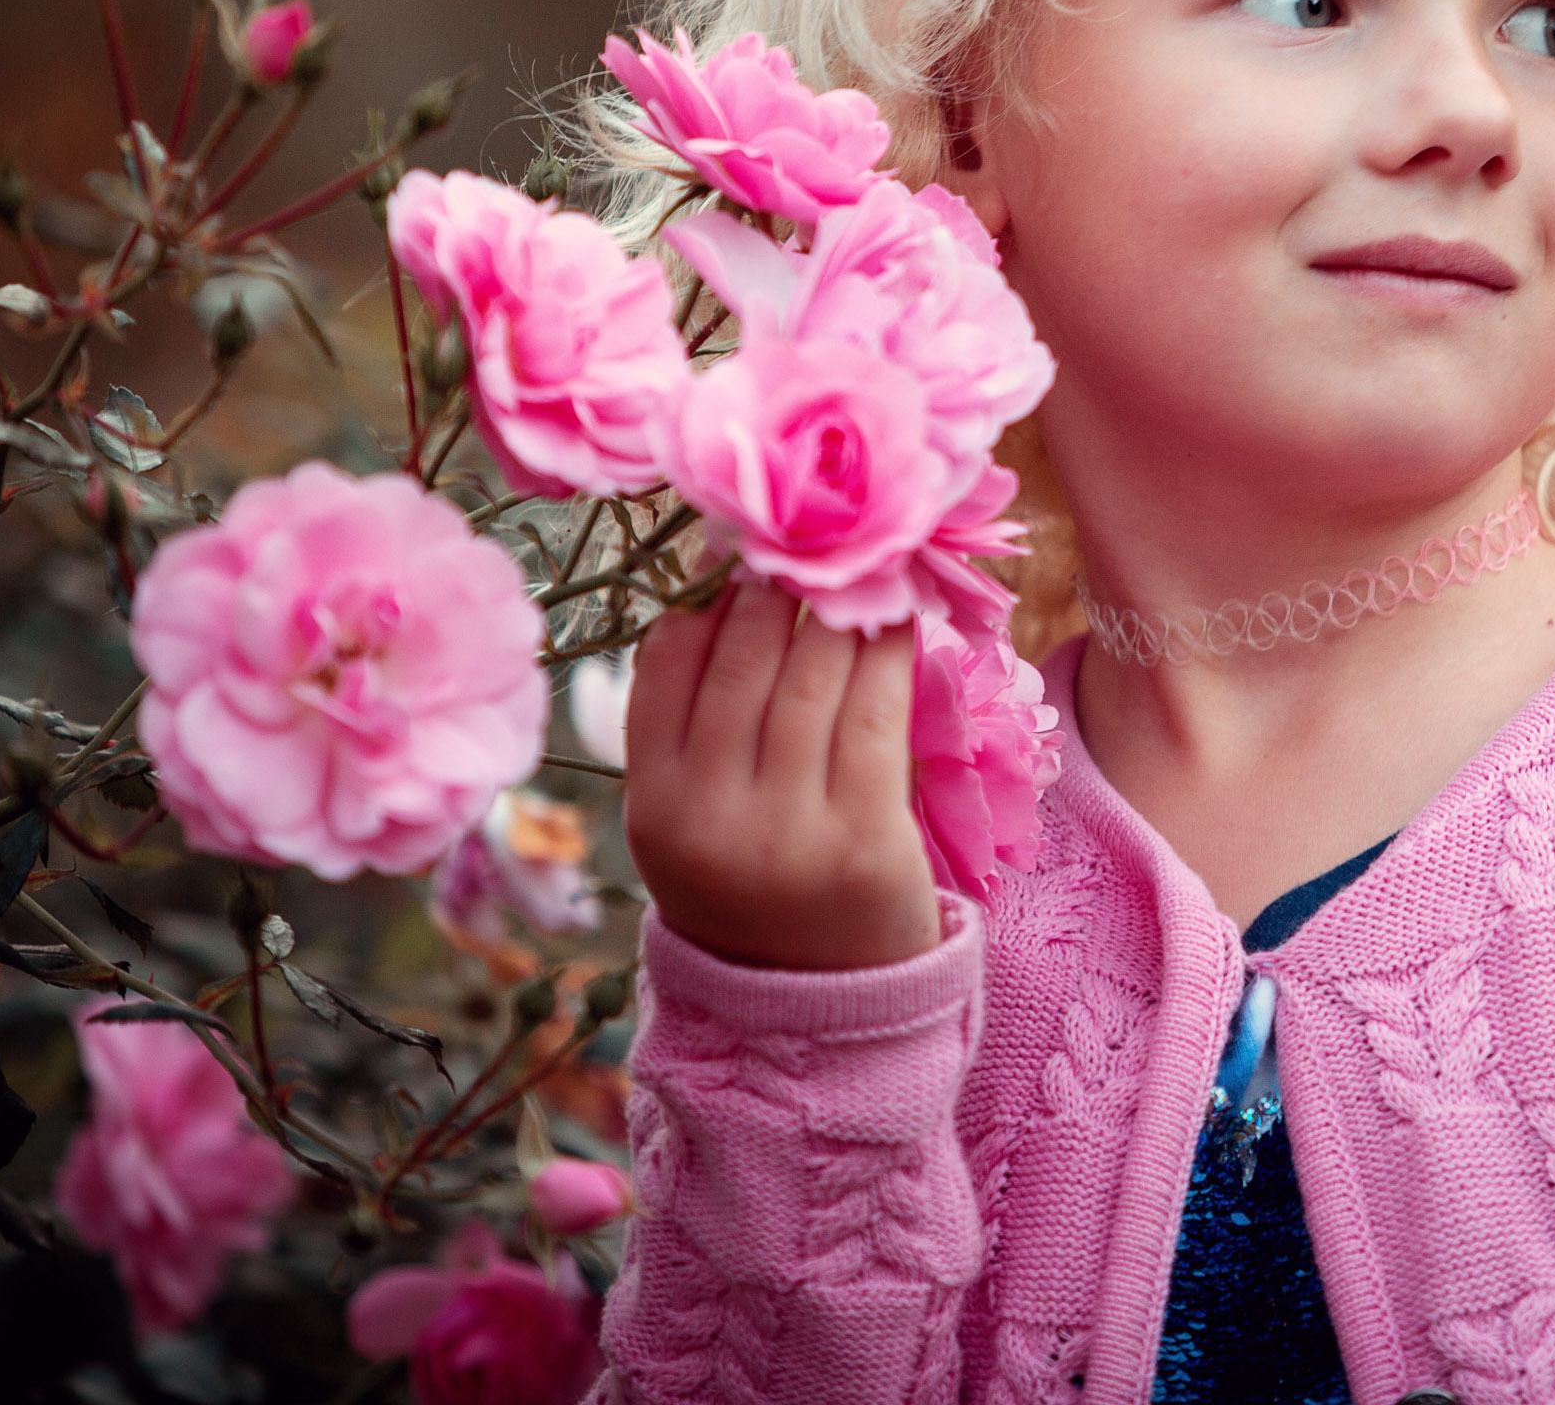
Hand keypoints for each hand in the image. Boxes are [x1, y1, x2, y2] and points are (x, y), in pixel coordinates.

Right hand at [620, 579, 943, 970]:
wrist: (816, 1012)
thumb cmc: (756, 889)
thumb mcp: (691, 821)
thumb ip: (692, 726)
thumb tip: (722, 591)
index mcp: (653, 803)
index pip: (664, 662)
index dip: (708, 595)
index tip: (747, 554)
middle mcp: (708, 814)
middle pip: (741, 659)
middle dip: (778, 588)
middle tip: (813, 542)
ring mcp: (786, 829)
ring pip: (811, 678)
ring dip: (840, 608)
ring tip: (861, 566)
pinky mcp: (865, 837)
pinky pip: (877, 714)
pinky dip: (890, 653)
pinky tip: (901, 618)